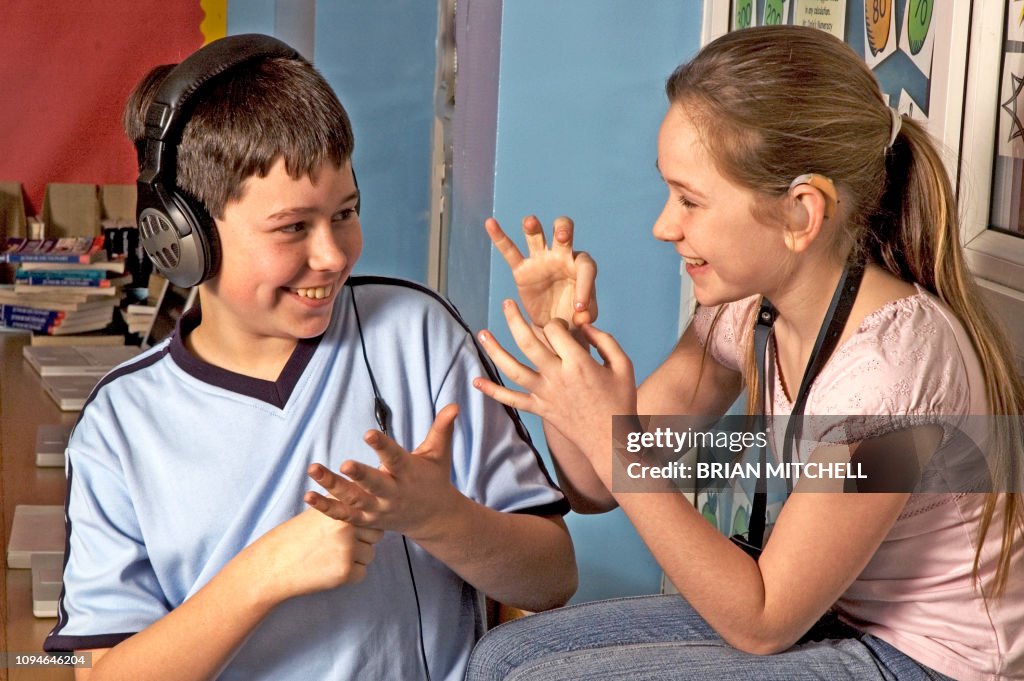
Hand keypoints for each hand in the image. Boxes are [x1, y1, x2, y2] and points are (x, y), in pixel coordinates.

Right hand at [245, 508, 382, 601]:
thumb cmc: (298, 537)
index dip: (362, 523)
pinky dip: (349, 575)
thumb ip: (345, 508)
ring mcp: (347, 549)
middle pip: (376, 534)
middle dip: (362, 541)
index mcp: (341, 508)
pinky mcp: (345, 571)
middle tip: (337, 545)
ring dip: (356, 559)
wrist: (274, 564)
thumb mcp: (320, 512)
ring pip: (369, 555)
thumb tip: (374, 507)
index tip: (348, 529)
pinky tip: (329, 569)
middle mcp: (347, 526)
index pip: (371, 515)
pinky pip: (362, 573)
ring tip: (330, 557)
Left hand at [304, 404, 462, 541]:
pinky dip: (326, 507)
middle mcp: (393, 494)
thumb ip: (442, 429)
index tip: (369, 433)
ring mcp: (378, 509)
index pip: (395, 458)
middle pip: (374, 485)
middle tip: (345, 464)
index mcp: (409, 474)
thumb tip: (454, 405)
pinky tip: (309, 494)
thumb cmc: (434, 479)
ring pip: (353, 500)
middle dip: (360, 476)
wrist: (435, 519)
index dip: (382, 446)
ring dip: (333, 487)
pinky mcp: (367, 520)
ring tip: (314, 469)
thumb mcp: (439, 454)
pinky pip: (344, 516)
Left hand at [473, 300, 636, 477]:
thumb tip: (584, 325)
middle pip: (528, 342)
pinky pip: (512, 400)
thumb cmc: (621, 401)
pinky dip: (492, 392)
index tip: (561, 325)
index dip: (556, 322)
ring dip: (495, 350)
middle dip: (514, 319)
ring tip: (482, 334)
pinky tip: (475, 381)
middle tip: (506, 303)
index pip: (556, 330)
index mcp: (579, 363)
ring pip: (513, 369)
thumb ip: (605, 341)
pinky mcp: (540, 409)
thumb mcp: (624, 366)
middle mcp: (557, 376)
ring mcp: (545, 394)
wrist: (610, 441)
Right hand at [486, 216, 597, 329]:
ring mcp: (541, 260)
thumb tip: (583, 315)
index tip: (579, 308)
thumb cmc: (572, 316)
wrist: (552, 324)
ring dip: (534, 228)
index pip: (585, 268)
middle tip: (561, 236)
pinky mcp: (522, 269)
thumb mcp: (584, 319)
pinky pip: (509, 251)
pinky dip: (499, 237)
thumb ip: (587, 315)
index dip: (585, 286)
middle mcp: (562, 256)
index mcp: (581, 267)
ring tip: (529, 222)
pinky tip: (490, 223)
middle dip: (563, 231)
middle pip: (564, 233)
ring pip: (537, 236)